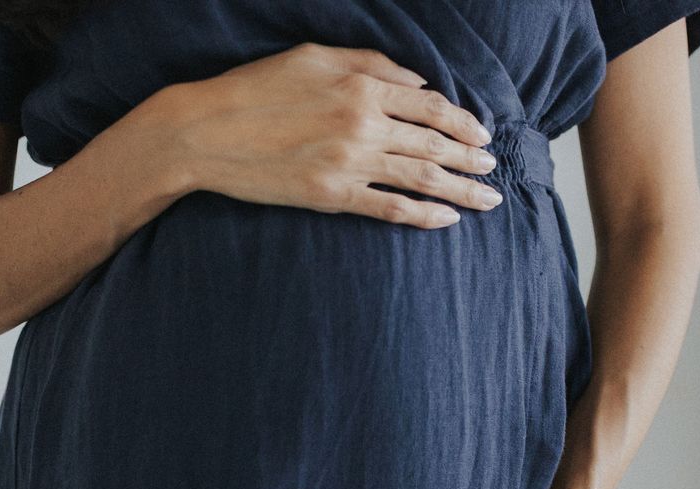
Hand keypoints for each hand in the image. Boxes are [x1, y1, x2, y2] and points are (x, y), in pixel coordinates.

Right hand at [158, 42, 501, 227]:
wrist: (206, 131)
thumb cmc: (255, 88)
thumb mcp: (313, 56)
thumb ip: (370, 62)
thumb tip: (416, 81)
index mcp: (361, 85)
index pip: (430, 104)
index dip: (462, 122)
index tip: (481, 135)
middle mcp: (362, 124)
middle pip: (434, 144)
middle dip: (470, 159)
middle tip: (493, 171)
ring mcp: (349, 163)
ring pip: (421, 178)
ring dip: (460, 191)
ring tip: (487, 200)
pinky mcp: (332, 196)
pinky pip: (389, 208)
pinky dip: (422, 216)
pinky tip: (445, 220)